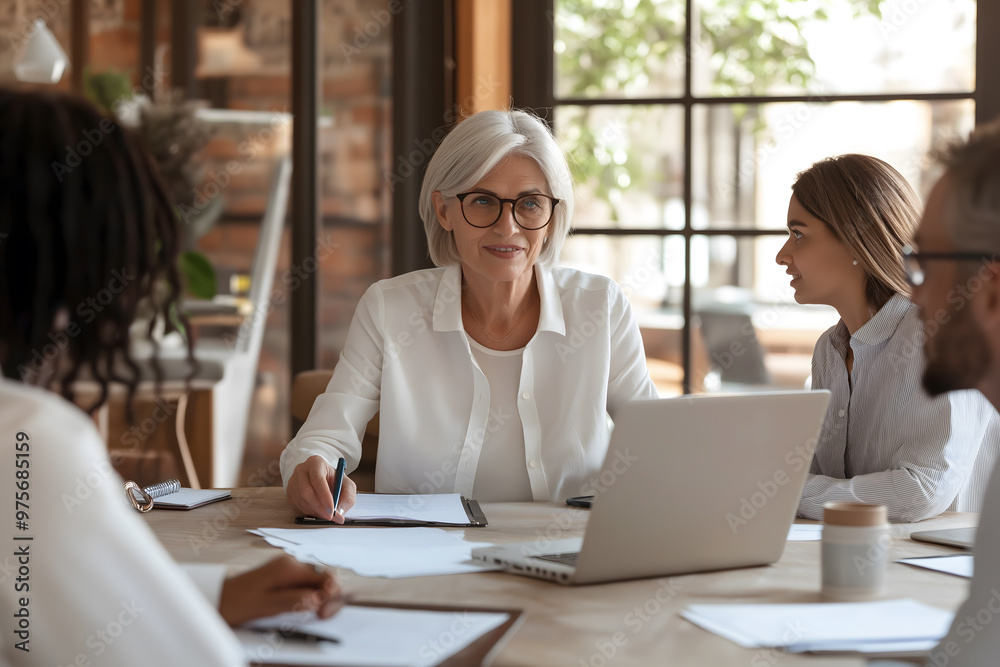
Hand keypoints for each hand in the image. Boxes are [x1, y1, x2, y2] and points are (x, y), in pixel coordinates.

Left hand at [218, 555, 345, 626]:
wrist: (213, 599)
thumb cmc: (232, 601)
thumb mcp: (263, 605)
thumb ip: (292, 601)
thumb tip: (317, 599)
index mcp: (288, 567)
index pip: (325, 577)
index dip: (331, 595)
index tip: (324, 613)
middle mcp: (290, 565)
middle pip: (322, 579)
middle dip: (328, 598)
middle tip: (322, 617)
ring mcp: (285, 571)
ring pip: (314, 584)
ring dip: (318, 600)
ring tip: (312, 615)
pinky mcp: (281, 579)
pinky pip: (303, 588)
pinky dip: (307, 600)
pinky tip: (300, 611)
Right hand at [286, 455, 356, 521]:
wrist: (323, 478)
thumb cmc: (334, 480)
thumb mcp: (347, 485)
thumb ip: (348, 498)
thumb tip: (340, 513)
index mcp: (316, 462)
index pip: (317, 479)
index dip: (324, 496)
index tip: (332, 510)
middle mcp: (301, 469)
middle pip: (306, 491)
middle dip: (319, 507)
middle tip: (330, 516)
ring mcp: (293, 481)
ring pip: (301, 500)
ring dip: (315, 511)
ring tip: (326, 513)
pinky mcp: (289, 492)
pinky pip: (297, 505)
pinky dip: (309, 512)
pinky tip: (317, 511)